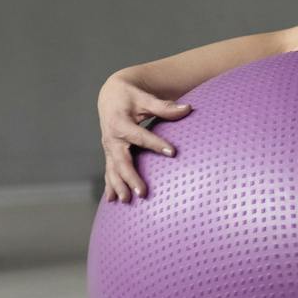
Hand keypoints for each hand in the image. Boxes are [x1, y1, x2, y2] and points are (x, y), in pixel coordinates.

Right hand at [98, 73, 191, 202]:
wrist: (110, 96)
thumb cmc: (130, 96)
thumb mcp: (145, 98)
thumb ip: (164, 106)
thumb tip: (188, 108)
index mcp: (120, 123)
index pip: (140, 136)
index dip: (156, 144)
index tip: (172, 152)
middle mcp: (112, 138)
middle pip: (122, 161)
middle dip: (131, 177)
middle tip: (143, 192)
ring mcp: (109, 148)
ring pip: (113, 170)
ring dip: (119, 186)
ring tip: (127, 201)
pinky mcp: (110, 153)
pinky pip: (109, 171)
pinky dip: (110, 186)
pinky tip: (113, 200)